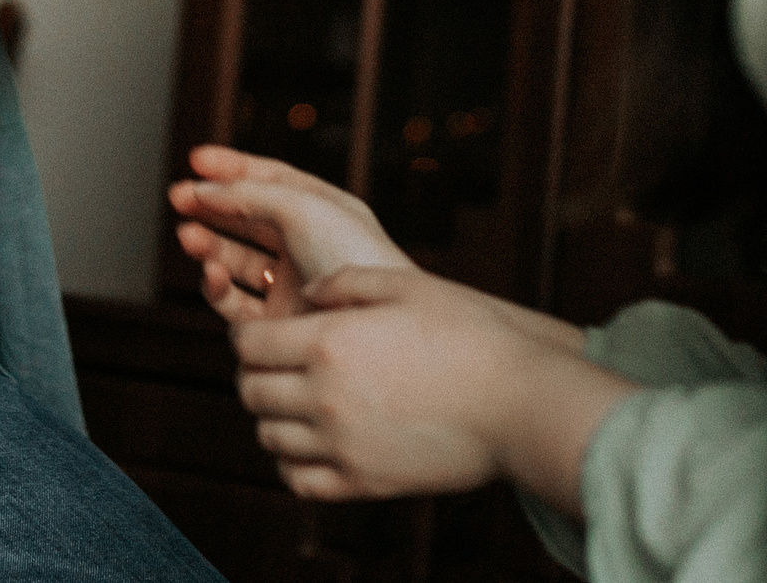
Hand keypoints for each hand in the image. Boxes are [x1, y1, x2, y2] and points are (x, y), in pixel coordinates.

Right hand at [170, 145, 412, 321]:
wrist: (375, 327)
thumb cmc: (354, 260)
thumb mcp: (303, 207)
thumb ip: (248, 194)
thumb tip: (203, 190)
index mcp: (322, 211)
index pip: (269, 180)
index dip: (231, 167)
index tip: (195, 159)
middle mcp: (305, 247)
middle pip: (246, 217)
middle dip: (209, 204)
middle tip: (177, 196)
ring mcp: (290, 286)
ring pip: (235, 259)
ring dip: (207, 244)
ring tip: (187, 235)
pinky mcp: (277, 326)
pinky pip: (234, 301)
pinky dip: (215, 285)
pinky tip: (209, 272)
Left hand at [229, 265, 634, 509]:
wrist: (519, 401)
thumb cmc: (469, 334)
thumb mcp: (405, 286)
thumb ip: (344, 283)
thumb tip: (306, 293)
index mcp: (328, 341)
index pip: (247, 345)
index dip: (248, 336)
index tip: (266, 334)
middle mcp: (323, 396)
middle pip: (250, 391)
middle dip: (257, 375)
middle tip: (281, 367)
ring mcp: (341, 445)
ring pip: (269, 437)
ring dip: (275, 417)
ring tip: (302, 402)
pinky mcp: (363, 482)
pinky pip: (298, 480)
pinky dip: (293, 464)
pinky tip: (315, 444)